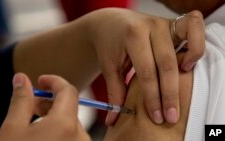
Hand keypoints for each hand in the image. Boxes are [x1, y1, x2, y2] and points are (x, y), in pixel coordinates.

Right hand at [0, 73, 89, 140]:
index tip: (40, 81)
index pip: (68, 90)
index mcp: (65, 125)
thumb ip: (21, 100)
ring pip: (71, 121)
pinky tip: (44, 134)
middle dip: (51, 100)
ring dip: (55, 115)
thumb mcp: (13, 129)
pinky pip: (73, 135)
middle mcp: (80, 136)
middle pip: (70, 106)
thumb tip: (22, 78)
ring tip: (34, 121)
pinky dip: (60, 128)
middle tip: (32, 103)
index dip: (54, 81)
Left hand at [84, 8, 204, 124]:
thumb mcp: (109, 67)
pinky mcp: (172, 23)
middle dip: (169, 94)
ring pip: (184, 47)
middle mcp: (151, 27)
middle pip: (166, 64)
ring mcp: (164, 23)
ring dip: (186, 71)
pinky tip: (187, 65)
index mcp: (132, 36)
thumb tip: (114, 119)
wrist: (110, 23)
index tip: (156, 116)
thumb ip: (115, 92)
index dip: (152, 97)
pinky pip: (193, 29)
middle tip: (170, 116)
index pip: (146, 72)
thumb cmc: (109, 45)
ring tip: (183, 92)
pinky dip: (195, 47)